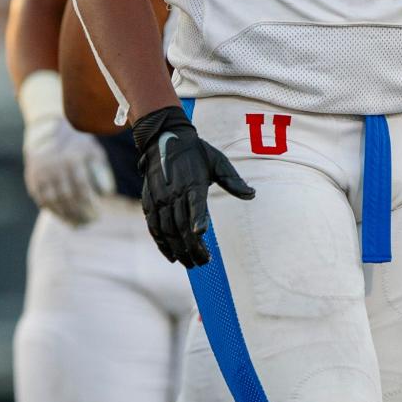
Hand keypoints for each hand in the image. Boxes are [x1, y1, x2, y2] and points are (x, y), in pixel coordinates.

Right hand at [23, 116, 115, 224]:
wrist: (48, 130)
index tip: (98, 216)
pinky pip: (42, 199)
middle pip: (67, 198)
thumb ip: (102, 172)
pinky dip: (53, 211)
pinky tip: (64, 218)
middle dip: (79, 214)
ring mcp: (41, 172)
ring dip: (66, 216)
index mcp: (72, 159)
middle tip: (89, 223)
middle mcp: (55, 166)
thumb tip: (106, 194)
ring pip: (53, 201)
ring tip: (78, 225)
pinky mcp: (32, 178)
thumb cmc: (79, 145)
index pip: (82, 190)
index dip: (90, 206)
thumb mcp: (94, 153)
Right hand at [133, 107, 254, 267]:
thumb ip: (233, 181)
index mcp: (193, 183)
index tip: (201, 234)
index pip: (195, 204)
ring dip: (177, 249)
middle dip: (192, 247)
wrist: (164, 138)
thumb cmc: (196, 152)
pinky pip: (153, 227)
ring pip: (167, 230)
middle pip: (181, 226)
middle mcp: (174, 193)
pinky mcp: (149, 202)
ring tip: (189, 263)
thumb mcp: (218, 162)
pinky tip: (170, 255)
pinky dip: (161, 243)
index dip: (198, 219)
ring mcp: (160, 198)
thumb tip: (252, 194)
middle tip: (202, 263)